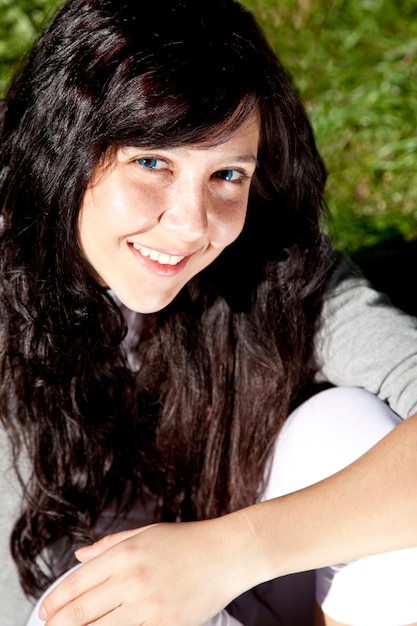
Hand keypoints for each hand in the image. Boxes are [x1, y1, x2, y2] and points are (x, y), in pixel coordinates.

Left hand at [39, 515, 256, 624]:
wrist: (227, 554)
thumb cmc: (187, 541)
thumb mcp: (145, 532)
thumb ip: (109, 546)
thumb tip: (79, 557)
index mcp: (125, 554)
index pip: (75, 584)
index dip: (54, 602)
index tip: (45, 612)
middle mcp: (132, 580)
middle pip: (79, 614)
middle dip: (58, 625)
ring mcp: (149, 606)